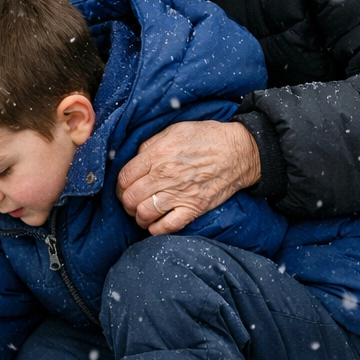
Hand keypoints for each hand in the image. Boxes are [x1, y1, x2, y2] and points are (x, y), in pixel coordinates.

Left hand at [117, 121, 260, 233]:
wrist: (240, 151)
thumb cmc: (207, 137)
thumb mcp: (175, 130)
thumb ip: (151, 144)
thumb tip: (135, 159)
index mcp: (158, 154)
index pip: (125, 177)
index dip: (120, 185)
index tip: (124, 187)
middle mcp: (165, 175)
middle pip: (130, 197)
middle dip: (125, 202)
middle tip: (131, 201)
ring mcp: (180, 194)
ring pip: (144, 214)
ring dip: (138, 217)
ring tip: (141, 214)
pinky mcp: (194, 208)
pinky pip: (167, 227)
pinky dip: (156, 230)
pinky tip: (155, 225)